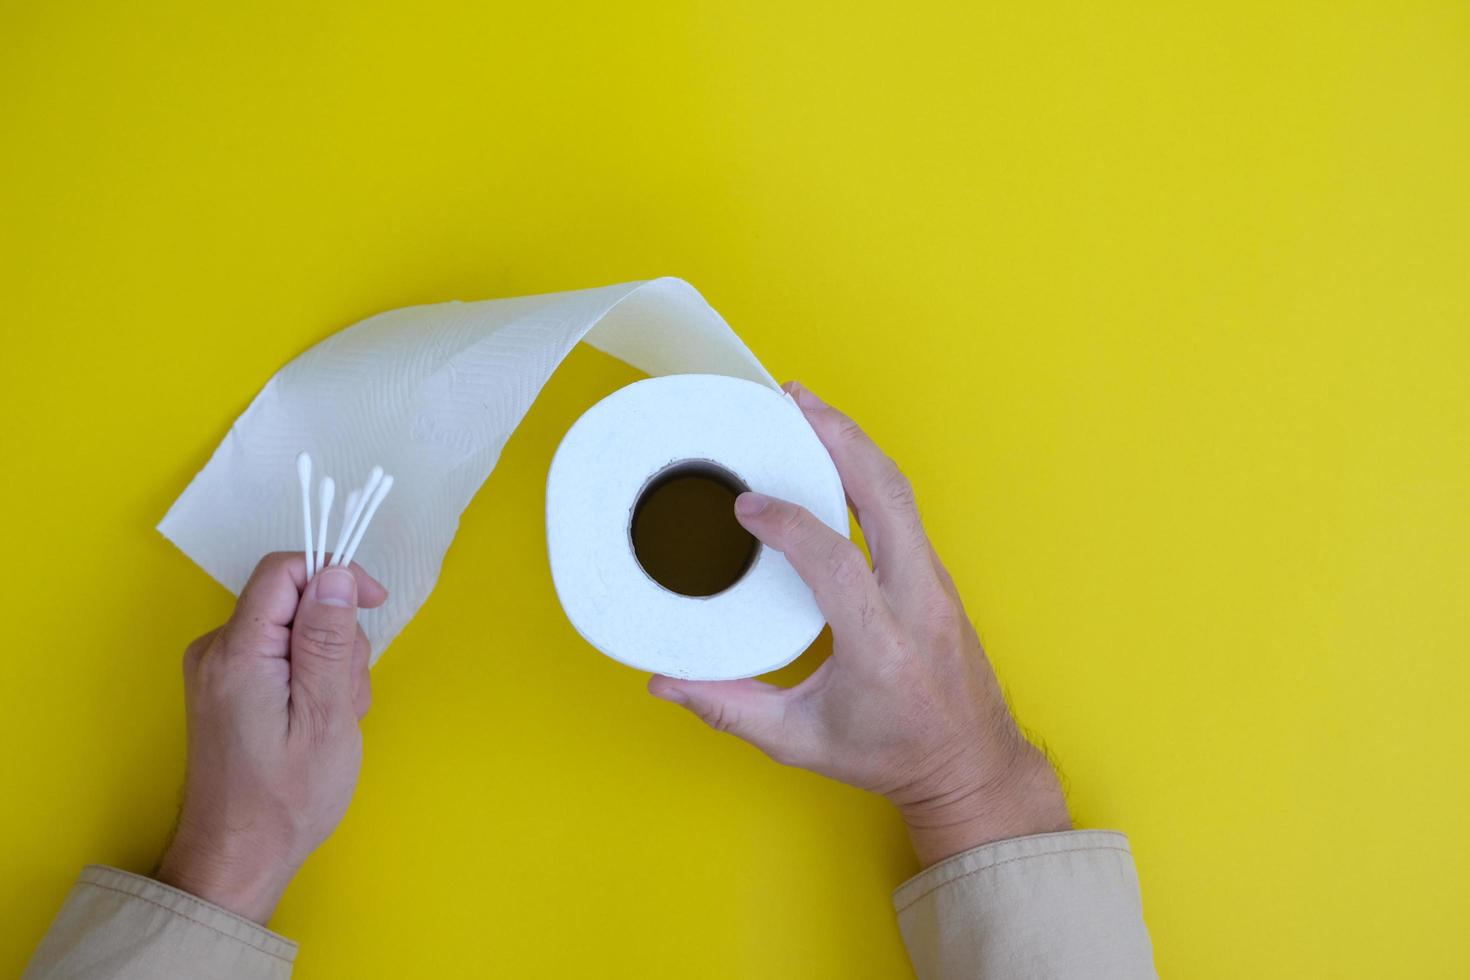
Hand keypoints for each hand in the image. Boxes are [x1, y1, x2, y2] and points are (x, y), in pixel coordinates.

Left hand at [156, 553, 385, 922]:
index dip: (335, 574)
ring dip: (330, 665)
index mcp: (237, 651)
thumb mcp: (324, 716)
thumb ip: (327, 641)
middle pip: (294, 601)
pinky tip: (318, 723)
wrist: (238, 857)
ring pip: (294, 630)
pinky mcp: (228, 687)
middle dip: (337, 637)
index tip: (374, 604)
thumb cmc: (287, 798)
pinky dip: (311, 680)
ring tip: (334, 720)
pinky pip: (282, 656)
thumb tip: (334, 573)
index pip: (284, 571)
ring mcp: (220, 669)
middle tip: (348, 696)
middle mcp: (217, 650)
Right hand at [649, 383, 1069, 865]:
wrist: (970, 764)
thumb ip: (728, 709)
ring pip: (900, 492)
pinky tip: (835, 453)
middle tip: (789, 400)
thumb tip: (664, 682)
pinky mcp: (935, 575)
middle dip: (838, 438)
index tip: (746, 505)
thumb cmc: (890, 755)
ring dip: (854, 443)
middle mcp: (916, 601)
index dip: (789, 525)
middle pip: (886, 496)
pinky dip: (867, 470)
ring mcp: (934, 583)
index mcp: (880, 644)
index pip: (836, 563)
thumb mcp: (800, 742)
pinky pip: (904, 508)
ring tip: (807, 409)